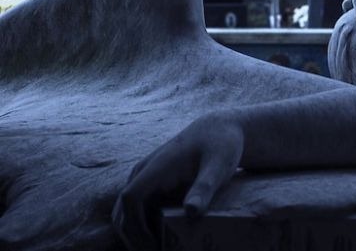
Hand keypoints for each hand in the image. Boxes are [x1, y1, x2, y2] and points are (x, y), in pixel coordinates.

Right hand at [112, 113, 242, 250]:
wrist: (219, 129)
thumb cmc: (221, 145)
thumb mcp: (220, 164)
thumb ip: (205, 186)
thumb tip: (191, 212)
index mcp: (157, 167)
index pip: (130, 198)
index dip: (135, 226)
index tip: (154, 246)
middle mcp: (145, 173)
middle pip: (122, 211)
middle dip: (133, 238)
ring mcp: (146, 179)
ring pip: (126, 213)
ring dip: (136, 235)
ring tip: (158, 250)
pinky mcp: (152, 185)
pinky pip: (138, 210)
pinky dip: (143, 229)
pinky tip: (161, 242)